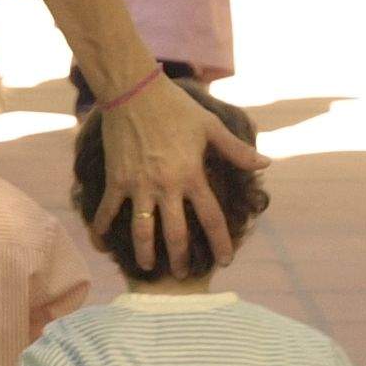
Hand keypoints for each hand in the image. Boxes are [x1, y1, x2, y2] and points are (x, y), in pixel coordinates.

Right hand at [90, 70, 267, 266]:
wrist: (134, 91)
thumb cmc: (176, 107)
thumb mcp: (211, 126)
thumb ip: (236, 150)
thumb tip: (265, 164)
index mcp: (192, 175)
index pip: (211, 218)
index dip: (220, 243)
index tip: (225, 261)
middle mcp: (166, 186)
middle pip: (175, 234)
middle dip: (180, 258)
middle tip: (183, 274)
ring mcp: (138, 185)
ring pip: (141, 230)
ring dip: (145, 252)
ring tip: (147, 266)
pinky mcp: (116, 179)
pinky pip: (107, 210)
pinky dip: (101, 228)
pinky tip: (100, 245)